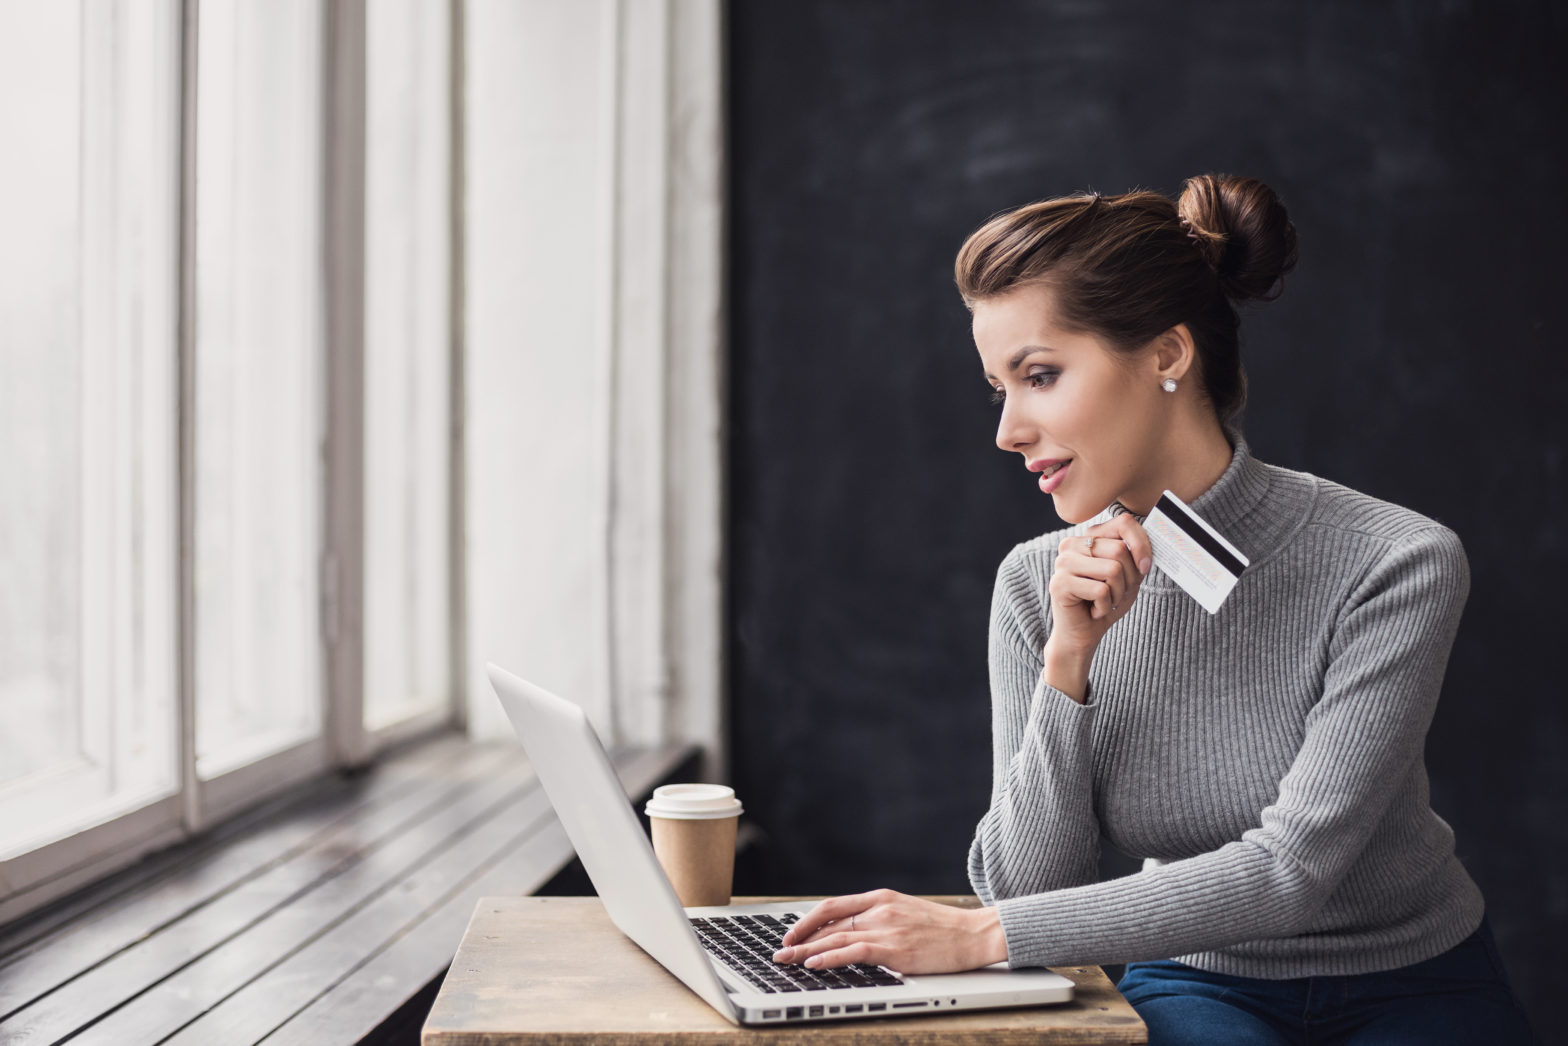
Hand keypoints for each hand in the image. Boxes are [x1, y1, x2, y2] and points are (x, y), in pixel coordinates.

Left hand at [771, 889, 1006, 974]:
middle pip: (829, 923)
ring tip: (787, 959)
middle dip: (800, 938)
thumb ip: (878, 919)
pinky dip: (830, 958)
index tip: (791, 934)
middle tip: (780, 951)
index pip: (833, 906)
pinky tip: (814, 963)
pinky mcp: (895, 948)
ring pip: (836, 938)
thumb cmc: (942, 928)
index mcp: (880, 898)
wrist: (974, 933)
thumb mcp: (905, 912)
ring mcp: (887, 928)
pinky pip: (854, 951)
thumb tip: (848, 933)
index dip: (807, 920)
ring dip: (806, 950)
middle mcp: (879, 909)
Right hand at [1044, 515, 1151, 700]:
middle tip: (1115, 593)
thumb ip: (1136, 556)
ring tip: (1103, 602)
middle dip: (1128, 578)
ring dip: (1117, 594)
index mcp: (1088, 537)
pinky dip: (1105, 607)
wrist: (1082, 635)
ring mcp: (1062, 563)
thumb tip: (1149, 546)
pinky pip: (1101, 591)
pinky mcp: (1060, 583)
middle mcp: (1071, 544)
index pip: (1123, 522)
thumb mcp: (1128, 575)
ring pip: (1112, 570)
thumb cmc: (1105, 603)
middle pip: (1119, 550)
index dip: (1141, 544)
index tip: (1145, 568)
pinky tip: (1093, 611)